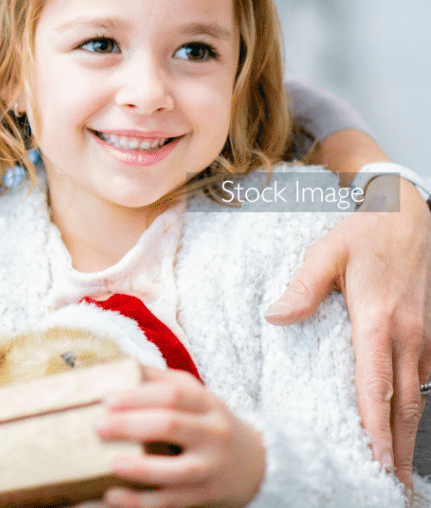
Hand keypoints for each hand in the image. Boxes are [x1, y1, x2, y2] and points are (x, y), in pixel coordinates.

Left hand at [92, 367, 264, 507]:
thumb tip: (117, 365)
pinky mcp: (207, 496)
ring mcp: (211, 468)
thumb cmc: (210, 421)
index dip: (138, 395)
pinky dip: (142, 501)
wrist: (258, 464)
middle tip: (97, 426)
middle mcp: (213, 434)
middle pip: (171, 425)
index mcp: (206, 402)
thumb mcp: (195, 394)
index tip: (106, 399)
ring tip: (111, 463)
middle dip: (131, 425)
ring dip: (141, 468)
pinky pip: (173, 501)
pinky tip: (113, 496)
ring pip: (178, 471)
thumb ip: (159, 380)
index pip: (171, 394)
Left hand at [264, 136, 430, 500]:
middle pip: (402, 404)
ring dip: (407, 433)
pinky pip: (422, 378)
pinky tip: (403, 423)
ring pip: (416, 396)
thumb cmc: (364, 232)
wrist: (406, 212)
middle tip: (388, 484)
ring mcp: (422, 336)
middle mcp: (406, 336)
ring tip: (396, 468)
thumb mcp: (326, 251)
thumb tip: (275, 317)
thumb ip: (302, 287)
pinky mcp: (427, 333)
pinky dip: (412, 405)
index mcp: (378, 321)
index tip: (372, 460)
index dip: (374, 428)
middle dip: (396, 448)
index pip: (374, 386)